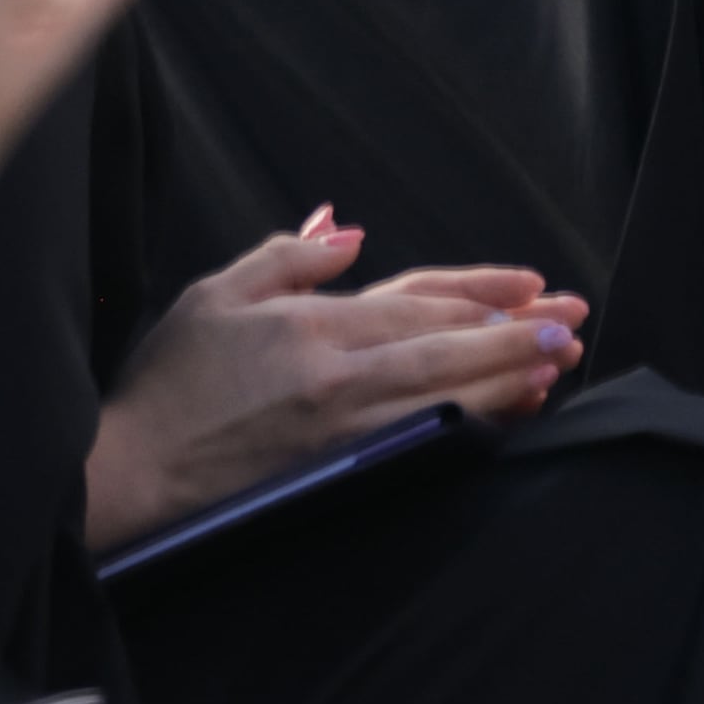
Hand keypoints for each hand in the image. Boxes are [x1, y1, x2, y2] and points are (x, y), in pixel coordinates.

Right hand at [84, 214, 582, 549]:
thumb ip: (290, 255)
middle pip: (445, 345)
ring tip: (559, 365)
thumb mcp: (218, 293)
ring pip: (446, 396)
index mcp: (312, 322)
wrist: (130, 472)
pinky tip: (506, 419)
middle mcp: (338, 372)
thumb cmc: (169, 381)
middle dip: (516, 331)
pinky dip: (470, 427)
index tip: (534, 286)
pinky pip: (422, 443)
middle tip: (573, 320)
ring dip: (509, 378)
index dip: (480, 292)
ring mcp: (342, 428)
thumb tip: (350, 230)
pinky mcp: (338, 472)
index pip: (417, 298)